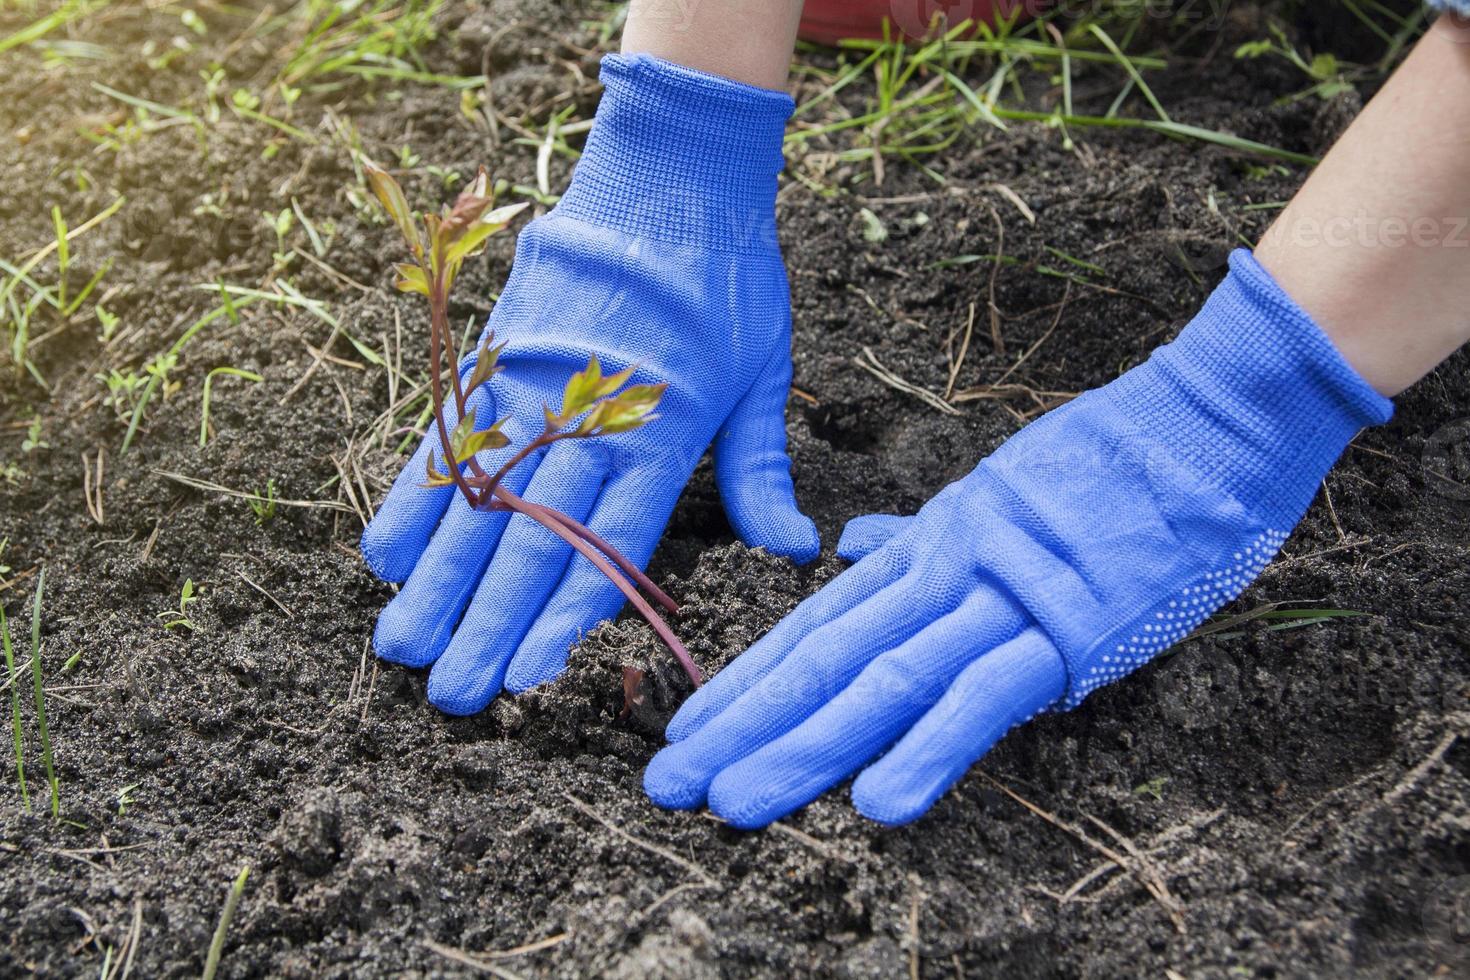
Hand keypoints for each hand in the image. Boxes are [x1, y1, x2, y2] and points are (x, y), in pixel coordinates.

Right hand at [359, 55, 818, 714]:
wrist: (670, 174)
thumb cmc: (727, 281)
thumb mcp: (764, 371)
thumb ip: (762, 469)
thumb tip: (796, 550)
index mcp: (664, 426)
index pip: (610, 539)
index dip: (567, 610)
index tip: (530, 672)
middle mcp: (591, 412)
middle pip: (533, 533)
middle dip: (489, 620)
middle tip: (454, 695)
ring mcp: (534, 382)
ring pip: (478, 496)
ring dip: (437, 578)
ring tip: (402, 646)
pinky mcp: (497, 353)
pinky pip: (449, 434)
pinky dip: (415, 494)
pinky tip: (386, 554)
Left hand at [644, 250, 1391, 827]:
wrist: (1206, 421)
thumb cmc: (1112, 464)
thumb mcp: (997, 495)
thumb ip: (921, 536)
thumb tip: (853, 551)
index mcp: (929, 549)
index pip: (817, 625)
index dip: (747, 681)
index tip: (687, 728)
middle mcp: (945, 573)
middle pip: (826, 657)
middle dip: (743, 724)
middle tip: (667, 783)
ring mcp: (1003, 598)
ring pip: (883, 677)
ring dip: (803, 745)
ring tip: (733, 802)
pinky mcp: (1069, 626)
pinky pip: (986, 695)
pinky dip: (929, 747)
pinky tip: (875, 804)